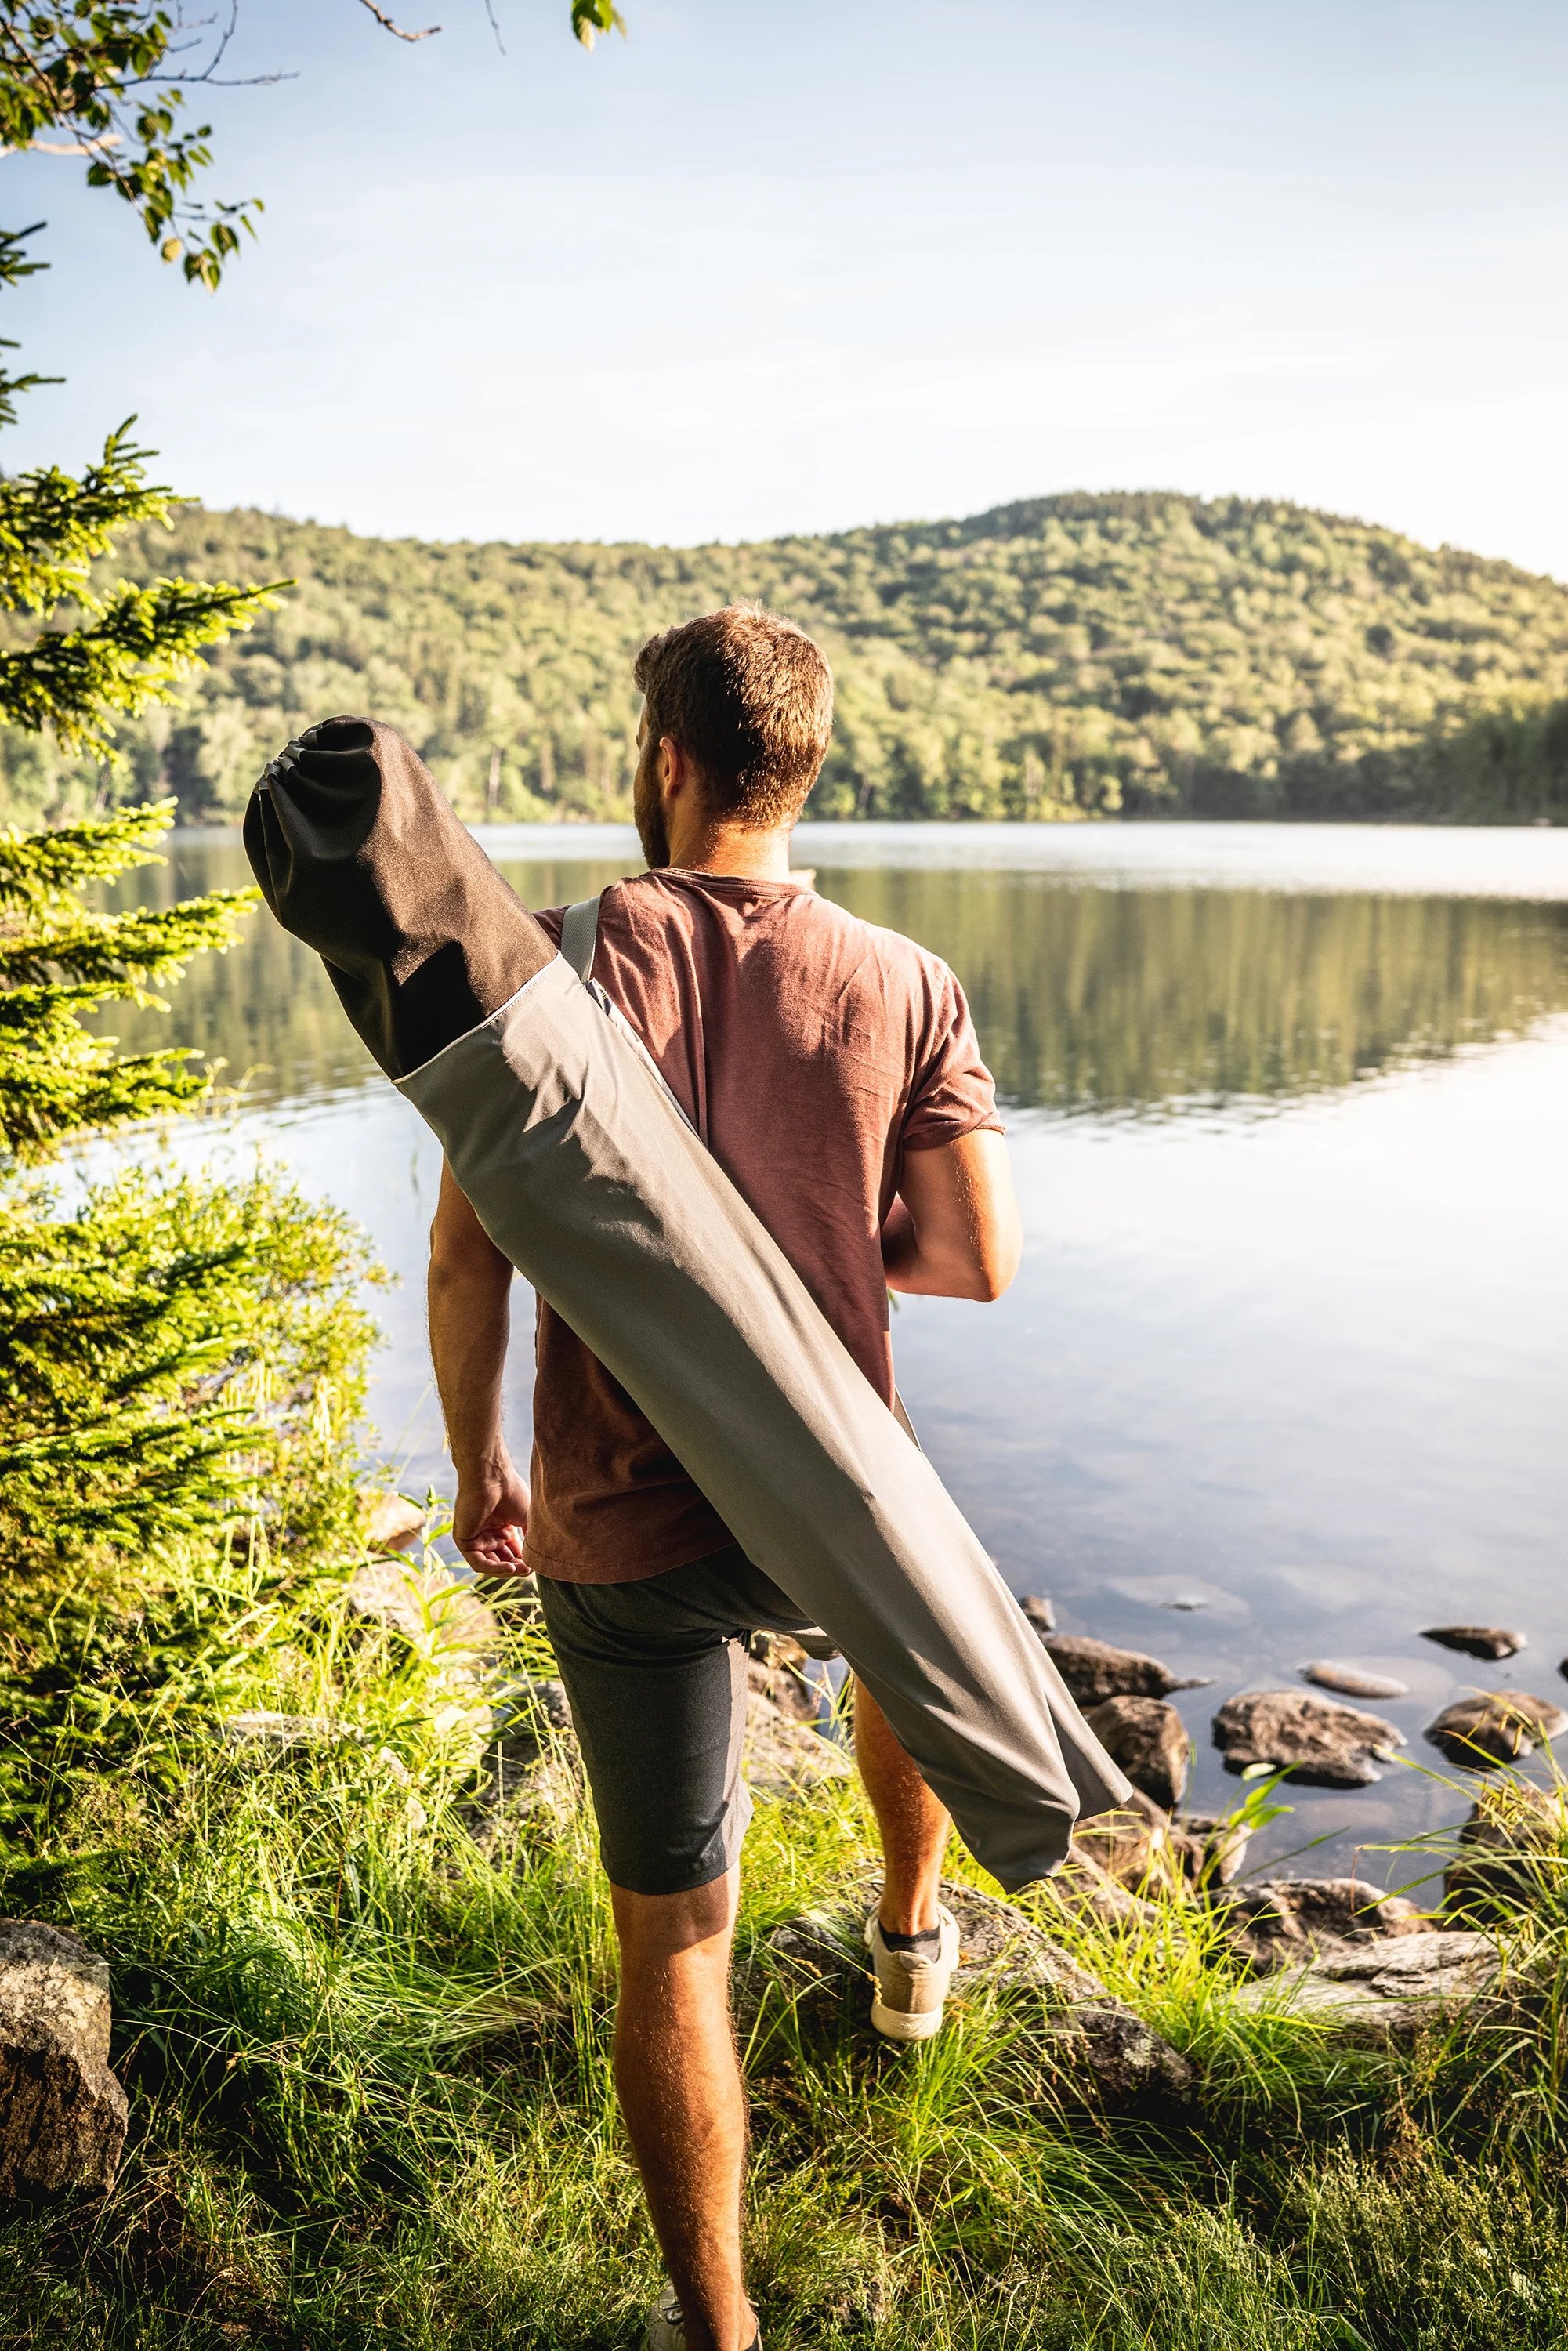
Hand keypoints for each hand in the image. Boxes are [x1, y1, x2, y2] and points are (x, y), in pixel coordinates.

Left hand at [453, 1455, 530, 1575]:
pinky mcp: (463, 1540)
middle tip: (529, 1570)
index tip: (536, 1564)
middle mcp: (487, 1532)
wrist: (492, 1477)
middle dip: (515, 1567)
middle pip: (500, 1559)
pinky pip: (478, 1561)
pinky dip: (494, 1568)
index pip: (511, 1551)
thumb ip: (531, 1537)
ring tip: (521, 1570)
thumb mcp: (527, 1518)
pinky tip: (510, 1567)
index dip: (523, 1560)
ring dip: (505, 1570)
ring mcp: (475, 1536)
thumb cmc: (511, 1491)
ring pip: (489, 1563)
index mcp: (501, 1526)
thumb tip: (538, 1556)